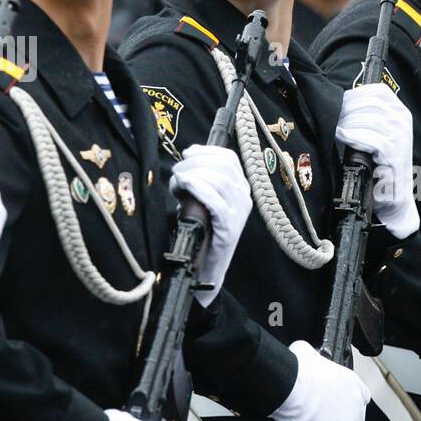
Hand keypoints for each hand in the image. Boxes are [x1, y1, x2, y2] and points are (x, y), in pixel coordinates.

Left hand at [170, 145, 252, 306]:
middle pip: (223, 167)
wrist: (206, 269)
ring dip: (194, 175)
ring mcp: (239, 214)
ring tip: (177, 182)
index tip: (187, 154)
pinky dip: (198, 189)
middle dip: (195, 163)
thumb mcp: (202, 200)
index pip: (229, 158)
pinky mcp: (229, 229)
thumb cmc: (200, 233)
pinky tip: (185, 186)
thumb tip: (187, 158)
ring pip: (220, 181)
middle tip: (176, 172)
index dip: (206, 151)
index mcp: (240, 189)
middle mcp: (244, 199)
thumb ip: (200, 179)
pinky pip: (216, 202)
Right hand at [271, 340, 370, 420]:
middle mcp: (356, 398)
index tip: (339, 405)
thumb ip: (312, 357)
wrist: (291, 387)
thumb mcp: (306, 352)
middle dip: (346, 418)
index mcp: (350, 379)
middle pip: (358, 413)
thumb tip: (304, 356)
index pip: (360, 394)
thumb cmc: (296, 370)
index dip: (349, 401)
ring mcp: (352, 418)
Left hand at [335, 83, 418, 238]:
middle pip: (369, 104)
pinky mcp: (395, 153)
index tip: (341, 103)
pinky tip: (343, 137)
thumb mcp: (376, 134)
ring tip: (337, 131)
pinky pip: (370, 138)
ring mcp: (401, 137)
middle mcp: (404, 121)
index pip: (378, 91)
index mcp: (401, 112)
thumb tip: (342, 102)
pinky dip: (353, 137)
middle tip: (334, 120)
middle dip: (348, 111)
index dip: (356, 95)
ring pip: (368, 121)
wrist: (393, 196)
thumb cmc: (380, 165)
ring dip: (348, 124)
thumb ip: (366, 117)